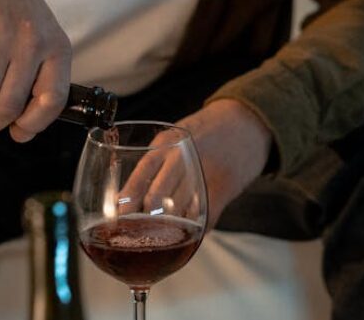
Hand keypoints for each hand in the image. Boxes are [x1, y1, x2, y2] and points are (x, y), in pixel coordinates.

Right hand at [0, 0, 71, 141]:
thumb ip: (37, 76)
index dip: (33, 124)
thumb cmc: (19, 12)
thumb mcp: (43, 39)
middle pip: (9, 105)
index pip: (52, 100)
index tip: (17, 132)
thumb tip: (21, 127)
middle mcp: (32, 44)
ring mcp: (1, 37)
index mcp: (57, 50)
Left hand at [120, 99, 272, 227]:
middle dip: (143, 220)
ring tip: (154, 241)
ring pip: (179, 212)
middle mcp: (186, 156)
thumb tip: (126, 198)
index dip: (128, 198)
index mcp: (169, 141)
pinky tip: (183, 235)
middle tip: (133, 235)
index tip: (115, 218)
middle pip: (158, 196)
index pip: (142, 172)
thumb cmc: (206, 132)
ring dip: (166, 230)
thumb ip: (157, 161)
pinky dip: (191, 232)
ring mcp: (206, 173)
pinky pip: (203, 219)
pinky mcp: (225, 189)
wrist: (248, 122)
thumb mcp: (178, 137)